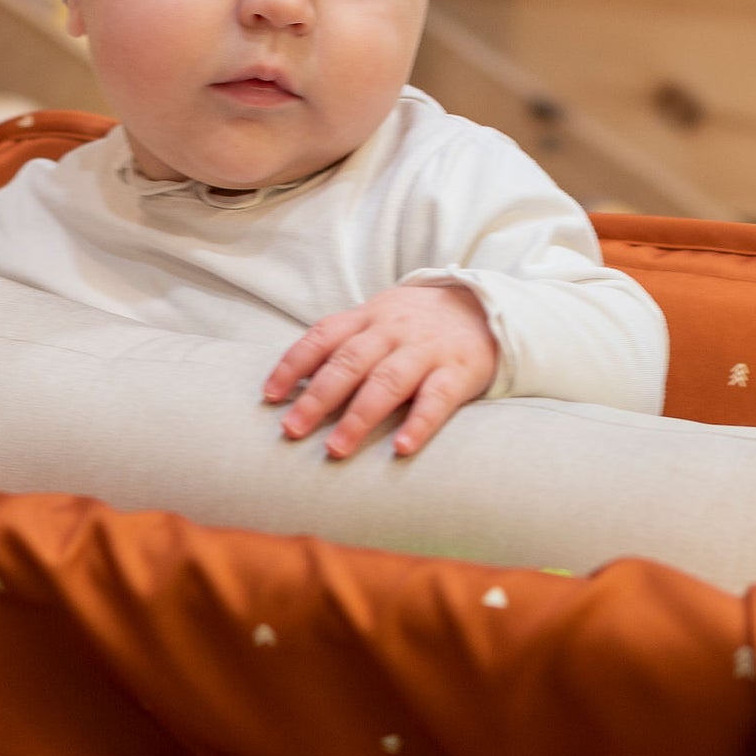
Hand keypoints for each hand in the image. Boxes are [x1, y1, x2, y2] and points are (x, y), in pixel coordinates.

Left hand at [265, 282, 498, 460]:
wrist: (485, 307)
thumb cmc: (417, 324)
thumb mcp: (378, 319)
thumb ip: (343, 343)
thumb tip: (295, 383)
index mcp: (369, 317)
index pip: (323, 337)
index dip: (294, 364)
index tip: (270, 396)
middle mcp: (393, 331)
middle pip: (350, 362)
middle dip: (318, 398)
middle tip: (292, 430)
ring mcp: (426, 350)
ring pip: (388, 381)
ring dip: (359, 416)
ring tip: (337, 448)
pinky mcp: (458, 371)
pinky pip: (437, 398)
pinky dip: (419, 424)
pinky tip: (401, 448)